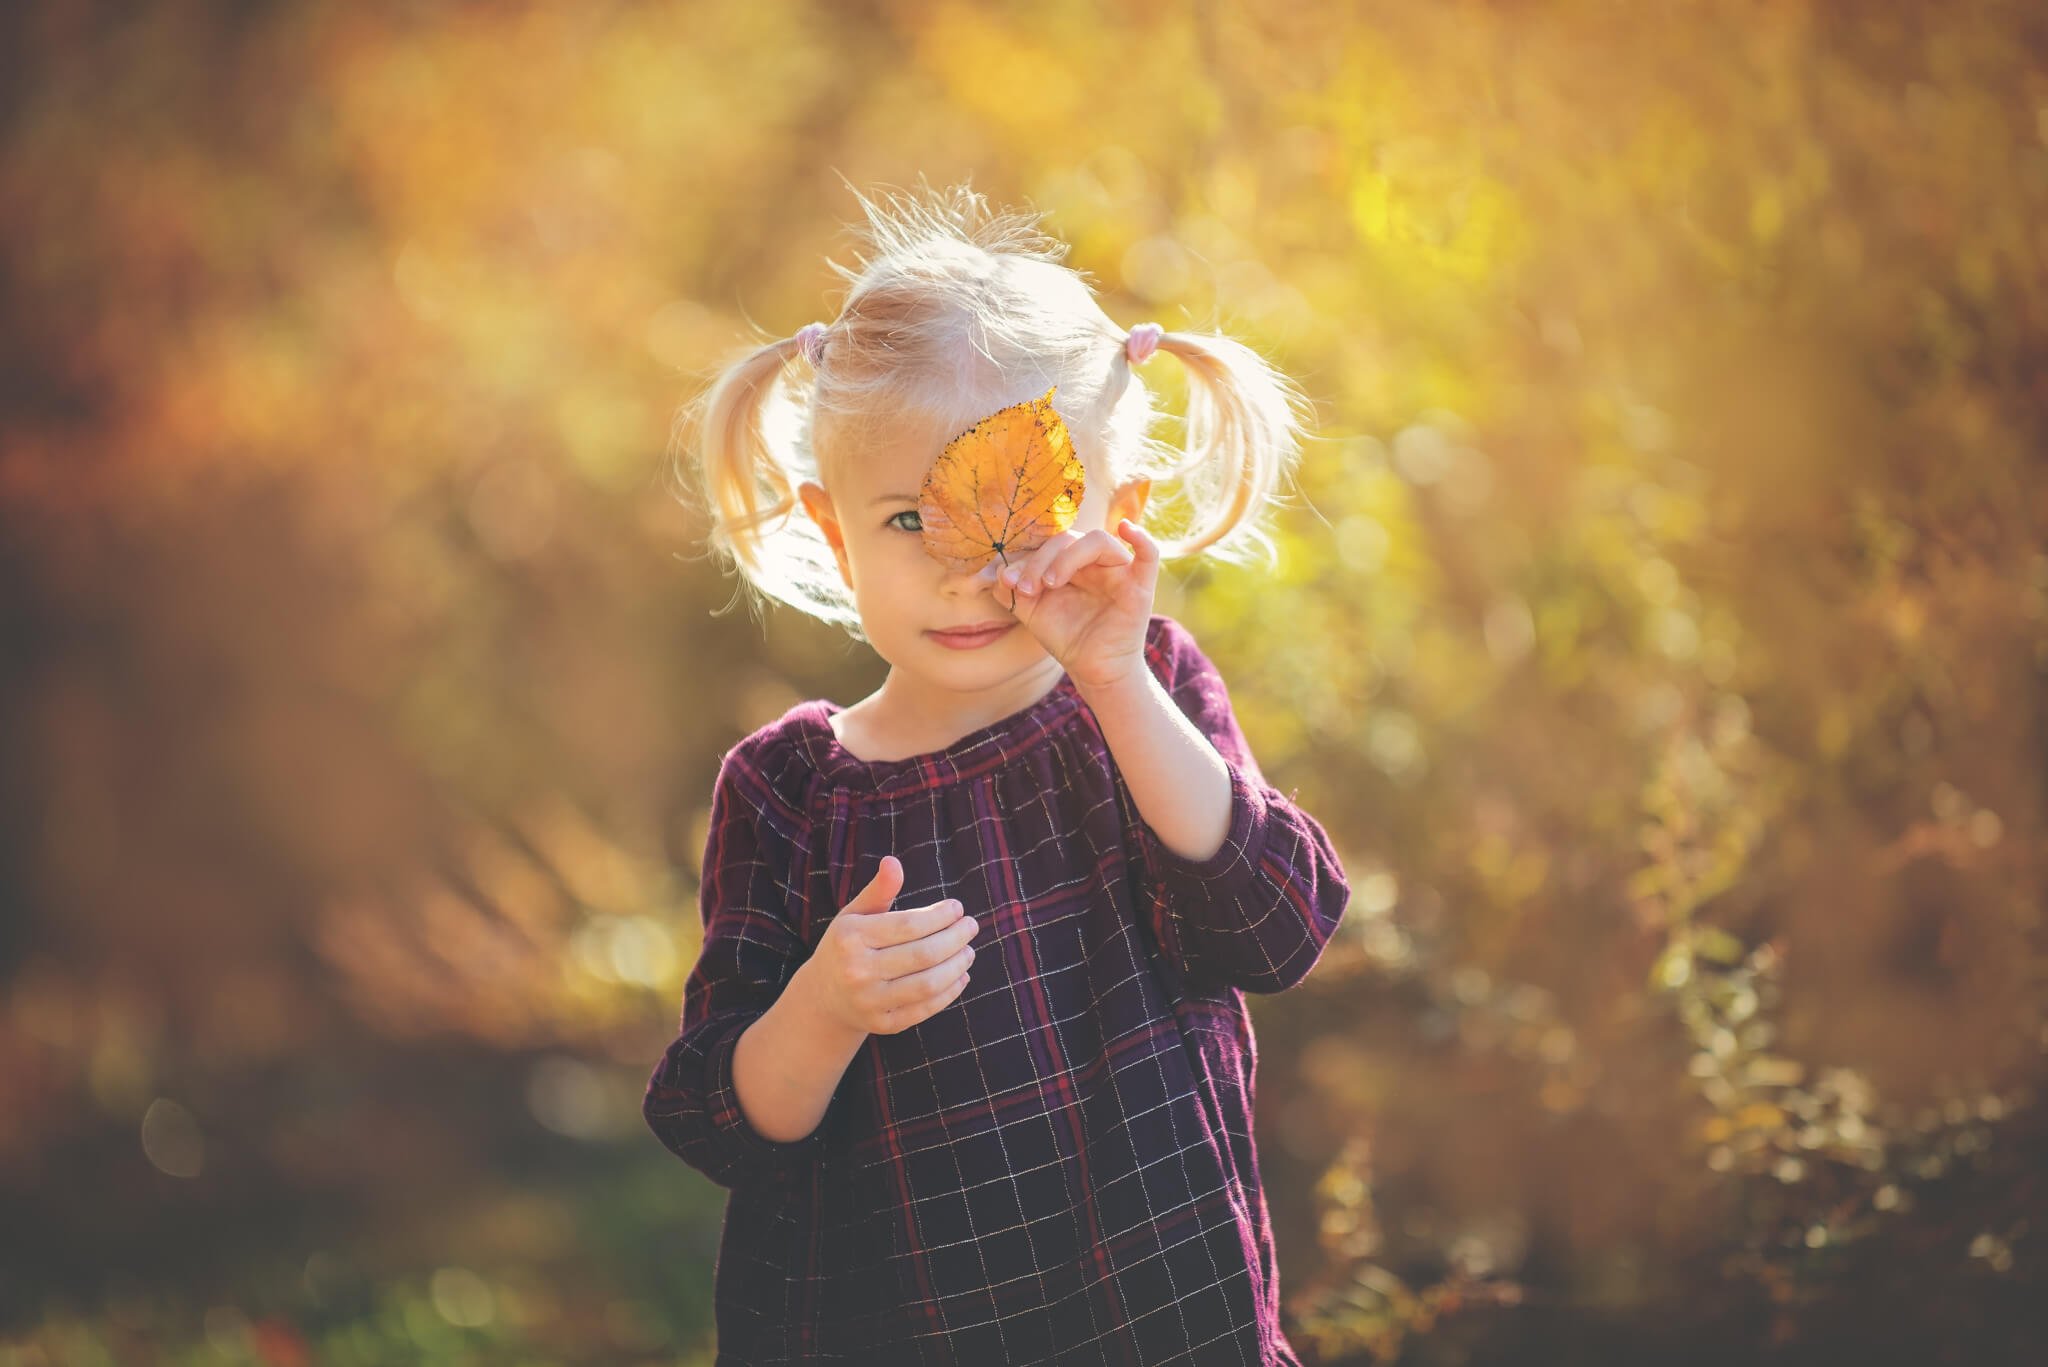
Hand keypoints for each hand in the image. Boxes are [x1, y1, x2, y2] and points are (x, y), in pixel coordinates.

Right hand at [802, 855, 977, 1036]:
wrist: (825, 997)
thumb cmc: (847, 946)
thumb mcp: (855, 914)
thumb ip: (878, 890)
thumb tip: (893, 862)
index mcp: (850, 938)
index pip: (908, 925)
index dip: (940, 916)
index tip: (957, 908)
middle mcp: (857, 971)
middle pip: (923, 955)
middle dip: (955, 938)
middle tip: (971, 927)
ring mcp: (870, 1002)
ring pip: (928, 984)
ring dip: (957, 966)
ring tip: (969, 950)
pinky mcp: (884, 1025)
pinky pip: (925, 1009)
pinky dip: (950, 992)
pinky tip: (961, 975)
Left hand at [977, 518, 1159, 695]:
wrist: (1092, 671)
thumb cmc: (1067, 637)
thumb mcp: (1032, 611)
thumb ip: (1014, 589)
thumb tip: (999, 572)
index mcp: (1072, 562)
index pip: (1049, 544)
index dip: (1026, 558)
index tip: (1008, 582)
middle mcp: (1096, 562)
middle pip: (1069, 540)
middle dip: (1040, 560)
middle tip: (1026, 588)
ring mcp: (1119, 571)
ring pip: (1098, 541)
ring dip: (1067, 557)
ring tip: (1049, 583)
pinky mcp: (1140, 587)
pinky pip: (1149, 554)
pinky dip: (1141, 537)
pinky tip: (1125, 528)